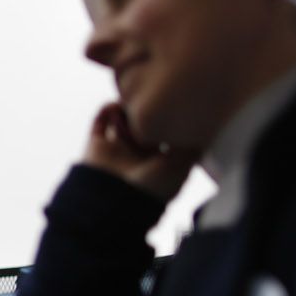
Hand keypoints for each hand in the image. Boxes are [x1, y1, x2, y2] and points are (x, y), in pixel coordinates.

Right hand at [82, 103, 198, 201]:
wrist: (114, 200)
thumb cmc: (152, 187)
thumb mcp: (182, 165)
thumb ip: (192, 144)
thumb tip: (198, 123)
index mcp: (159, 163)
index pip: (167, 135)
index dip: (171, 120)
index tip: (178, 103)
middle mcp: (139, 156)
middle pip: (145, 125)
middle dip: (150, 110)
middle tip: (155, 95)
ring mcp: (118, 150)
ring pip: (123, 120)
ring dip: (128, 108)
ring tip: (134, 99)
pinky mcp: (97, 145)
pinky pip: (100, 120)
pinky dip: (107, 109)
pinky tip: (116, 105)